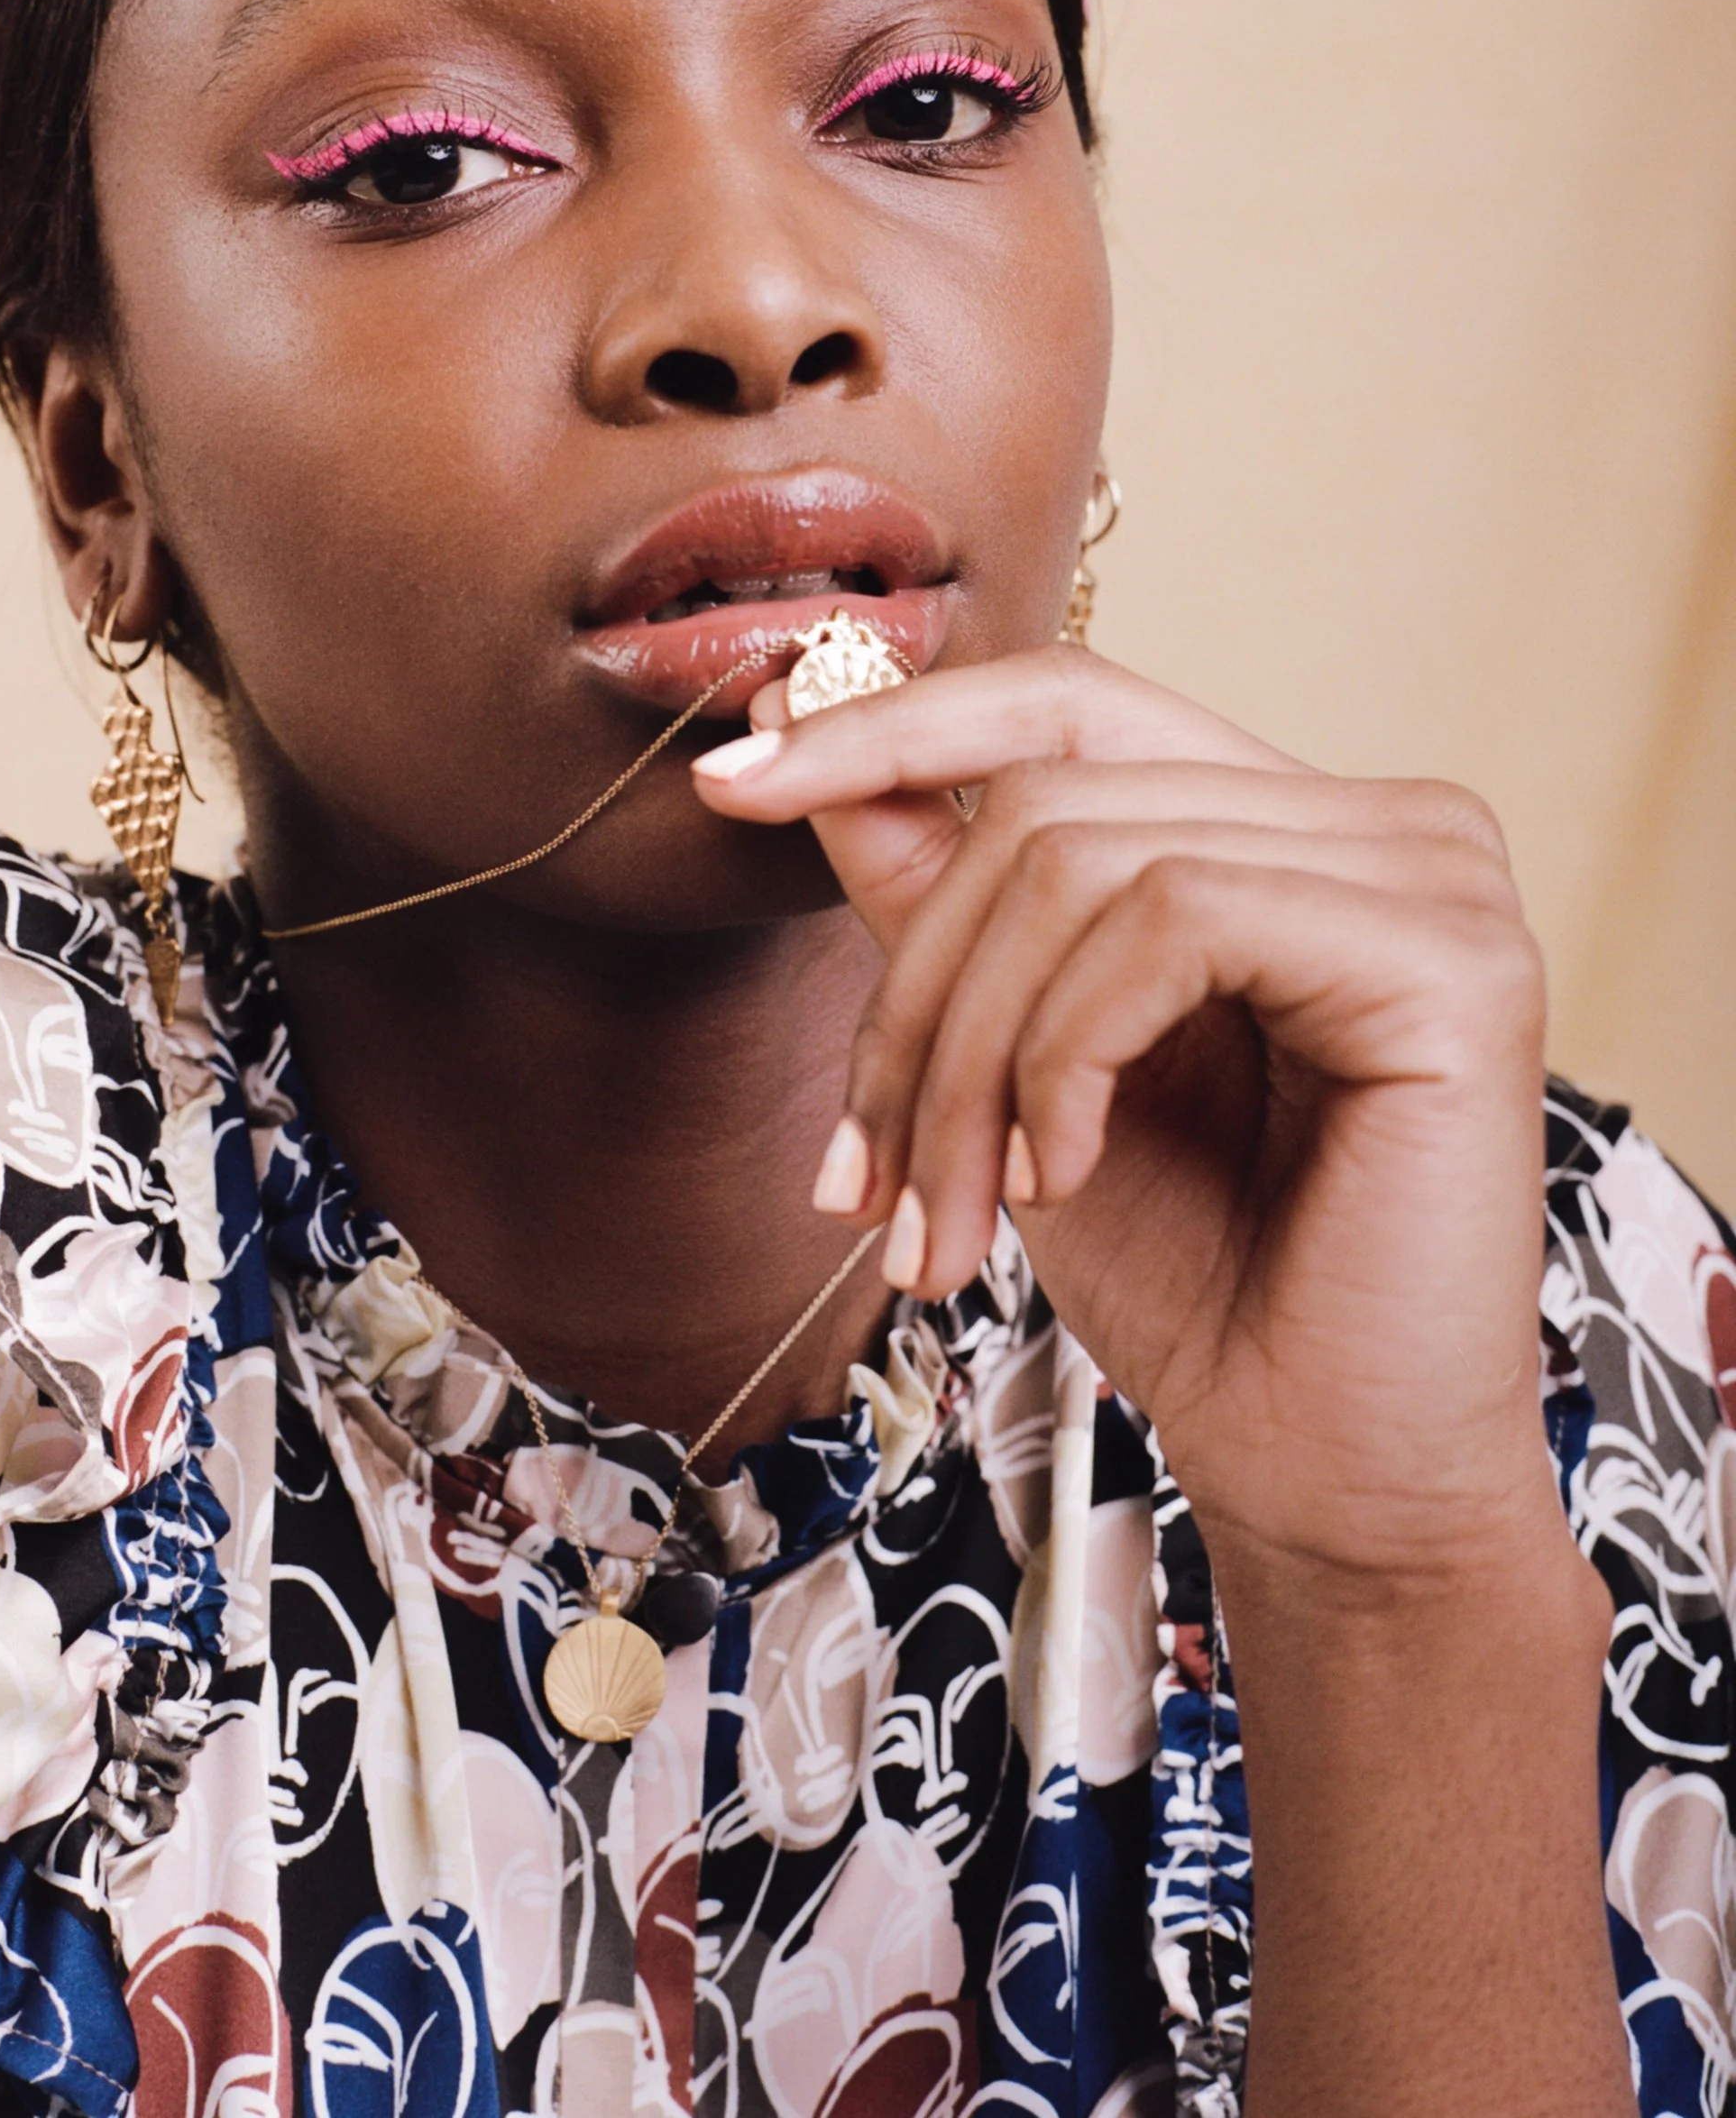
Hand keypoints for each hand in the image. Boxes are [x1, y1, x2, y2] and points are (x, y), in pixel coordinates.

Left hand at [692, 646, 1558, 1578]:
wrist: (1316, 1474)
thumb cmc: (1185, 1274)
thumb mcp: (1009, 1055)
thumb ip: (931, 884)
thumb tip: (791, 706)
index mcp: (1290, 827)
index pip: (1068, 704)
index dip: (893, 727)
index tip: (729, 786)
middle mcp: (1381, 823)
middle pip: (1048, 802)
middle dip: (913, 997)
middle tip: (858, 1179)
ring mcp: (1430, 876)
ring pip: (1083, 862)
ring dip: (966, 1060)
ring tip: (949, 1219)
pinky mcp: (1449, 958)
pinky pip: (1174, 920)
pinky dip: (1066, 1056)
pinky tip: (1064, 1178)